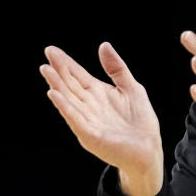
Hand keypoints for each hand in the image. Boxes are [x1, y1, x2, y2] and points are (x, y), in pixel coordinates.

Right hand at [40, 43, 163, 195]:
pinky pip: (75, 118)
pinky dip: (64, 106)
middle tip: (48, 55)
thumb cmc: (140, 122)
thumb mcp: (131, 88)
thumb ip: (117, 68)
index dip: (65, 63)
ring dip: (57, 85)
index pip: (77, 75)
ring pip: (68, 100)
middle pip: (70, 85)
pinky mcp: (90, 135)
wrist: (149, 150)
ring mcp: (88, 121)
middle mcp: (89, 106)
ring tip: (47, 70)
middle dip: (58, 70)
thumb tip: (103, 45)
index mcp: (98, 94)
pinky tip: (54, 94)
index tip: (51, 50)